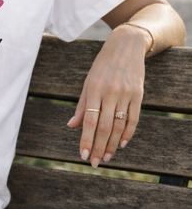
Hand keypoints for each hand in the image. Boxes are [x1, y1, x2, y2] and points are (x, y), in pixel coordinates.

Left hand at [66, 26, 148, 165]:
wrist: (126, 46)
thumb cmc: (102, 66)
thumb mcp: (88, 82)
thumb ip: (81, 105)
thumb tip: (71, 125)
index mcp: (93, 89)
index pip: (88, 120)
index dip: (85, 139)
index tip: (82, 155)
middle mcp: (110, 92)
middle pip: (104, 127)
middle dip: (98, 147)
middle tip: (95, 162)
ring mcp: (125, 94)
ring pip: (119, 125)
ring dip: (112, 144)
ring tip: (106, 157)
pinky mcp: (138, 94)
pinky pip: (134, 118)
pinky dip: (128, 133)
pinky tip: (121, 144)